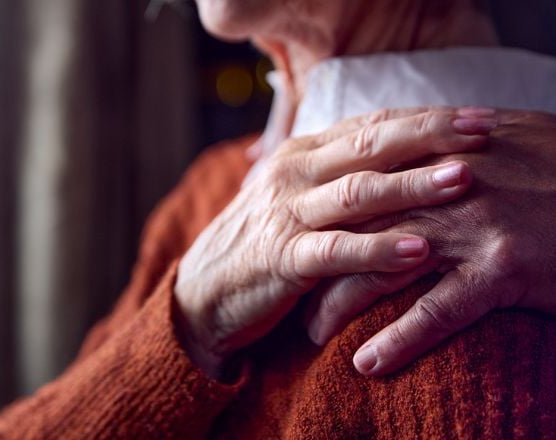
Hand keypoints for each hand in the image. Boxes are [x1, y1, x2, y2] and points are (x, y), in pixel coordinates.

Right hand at [174, 107, 493, 376]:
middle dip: (428, 136)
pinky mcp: (281, 259)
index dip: (424, 118)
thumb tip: (398, 157)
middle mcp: (294, 174)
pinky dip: (377, 250)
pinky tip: (418, 250)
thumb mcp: (297, 195)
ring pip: (356, 193)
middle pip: (368, 147)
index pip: (370, 125)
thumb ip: (337, 173)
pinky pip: (336, 251)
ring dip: (410, 186)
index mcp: (302, 154)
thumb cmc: (262, 241)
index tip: (475, 117)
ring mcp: (286, 214)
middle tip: (482, 131)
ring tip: (461, 181)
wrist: (204, 290)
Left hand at [305, 109, 555, 375]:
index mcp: (438, 155)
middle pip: (356, 228)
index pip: (360, 185)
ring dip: (340, 305)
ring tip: (313, 334)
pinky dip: (399, 340)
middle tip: (288, 292)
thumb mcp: (502, 140)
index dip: (323, 216)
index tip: (297, 241)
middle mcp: (444, 187)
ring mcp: (471, 226)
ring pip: (381, 268)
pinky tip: (368, 365)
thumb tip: (411, 145)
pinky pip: (437, 310)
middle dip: (316, 263)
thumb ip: (448, 145)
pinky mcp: (502, 268)